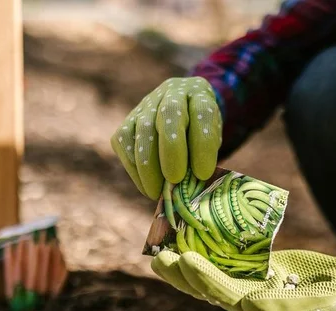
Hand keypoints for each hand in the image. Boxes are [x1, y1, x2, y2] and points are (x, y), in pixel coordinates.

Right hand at [111, 77, 221, 199]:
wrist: (184, 112)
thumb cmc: (201, 133)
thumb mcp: (212, 140)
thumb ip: (203, 156)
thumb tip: (188, 187)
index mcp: (200, 94)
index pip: (203, 113)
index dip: (203, 144)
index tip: (203, 173)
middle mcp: (172, 93)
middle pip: (169, 115)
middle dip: (171, 151)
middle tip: (175, 180)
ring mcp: (146, 105)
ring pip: (142, 131)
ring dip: (148, 166)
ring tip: (157, 192)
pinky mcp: (126, 121)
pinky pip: (124, 143)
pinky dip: (134, 168)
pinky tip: (146, 185)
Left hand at [151, 248, 335, 310]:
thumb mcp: (327, 302)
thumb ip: (290, 306)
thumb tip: (251, 305)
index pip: (233, 299)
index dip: (208, 282)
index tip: (187, 262)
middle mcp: (259, 307)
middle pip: (215, 292)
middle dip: (187, 276)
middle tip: (160, 257)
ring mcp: (258, 291)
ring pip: (215, 281)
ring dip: (188, 269)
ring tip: (161, 253)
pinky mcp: (261, 276)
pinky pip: (229, 268)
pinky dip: (208, 258)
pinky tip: (189, 245)